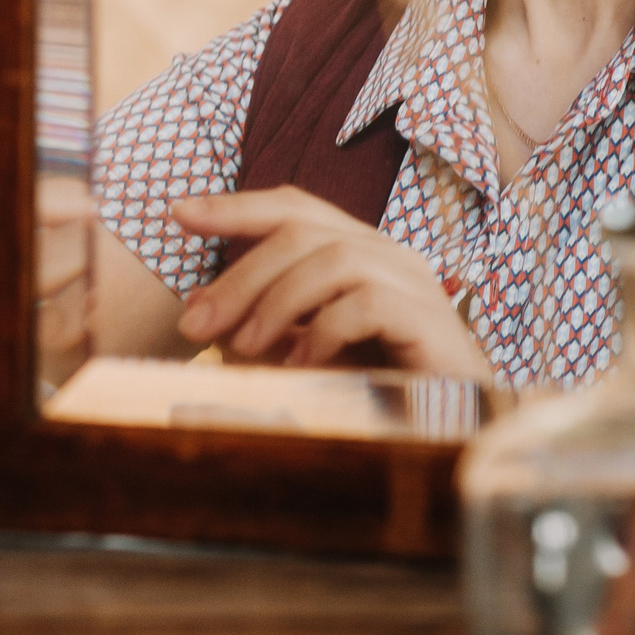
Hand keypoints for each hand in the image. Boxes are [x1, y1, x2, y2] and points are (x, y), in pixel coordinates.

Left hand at [168, 187, 493, 382]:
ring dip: (277, 301)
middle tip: (195, 324)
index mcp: (359, 250)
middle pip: (303, 232)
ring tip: (246, 347)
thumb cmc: (377, 387)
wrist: (457, 429)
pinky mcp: (433, 321)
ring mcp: (416, 283)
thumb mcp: (301, 350)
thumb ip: (258, 322)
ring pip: (333, 258)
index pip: (293, 207)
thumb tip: (197, 300)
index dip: (236, 206)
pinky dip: (322, 329)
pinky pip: (366, 302)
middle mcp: (389, 254)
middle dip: (240, 275)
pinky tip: (301, 363)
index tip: (177, 213)